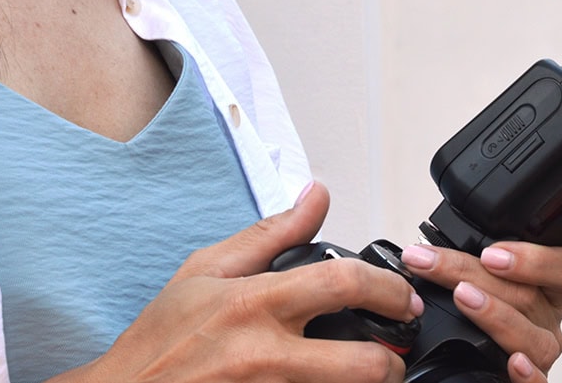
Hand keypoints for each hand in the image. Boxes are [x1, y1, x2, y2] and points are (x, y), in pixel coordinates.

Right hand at [50, 181, 423, 382]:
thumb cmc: (158, 341)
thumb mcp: (206, 271)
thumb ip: (270, 235)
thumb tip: (315, 196)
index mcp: (255, 304)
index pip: (345, 285)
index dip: (390, 290)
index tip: (403, 299)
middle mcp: (264, 355)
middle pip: (365, 364)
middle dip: (393, 363)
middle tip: (395, 357)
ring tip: (364, 375)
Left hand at [401, 241, 561, 381]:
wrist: (467, 370)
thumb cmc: (474, 321)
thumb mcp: (480, 282)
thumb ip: (473, 268)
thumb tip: (427, 252)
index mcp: (547, 290)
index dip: (537, 259)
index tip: (490, 253)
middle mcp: (548, 321)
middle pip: (532, 296)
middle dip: (475, 273)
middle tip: (435, 263)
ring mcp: (541, 354)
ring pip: (533, 337)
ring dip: (495, 314)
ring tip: (462, 297)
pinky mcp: (532, 382)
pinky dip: (528, 373)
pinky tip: (513, 362)